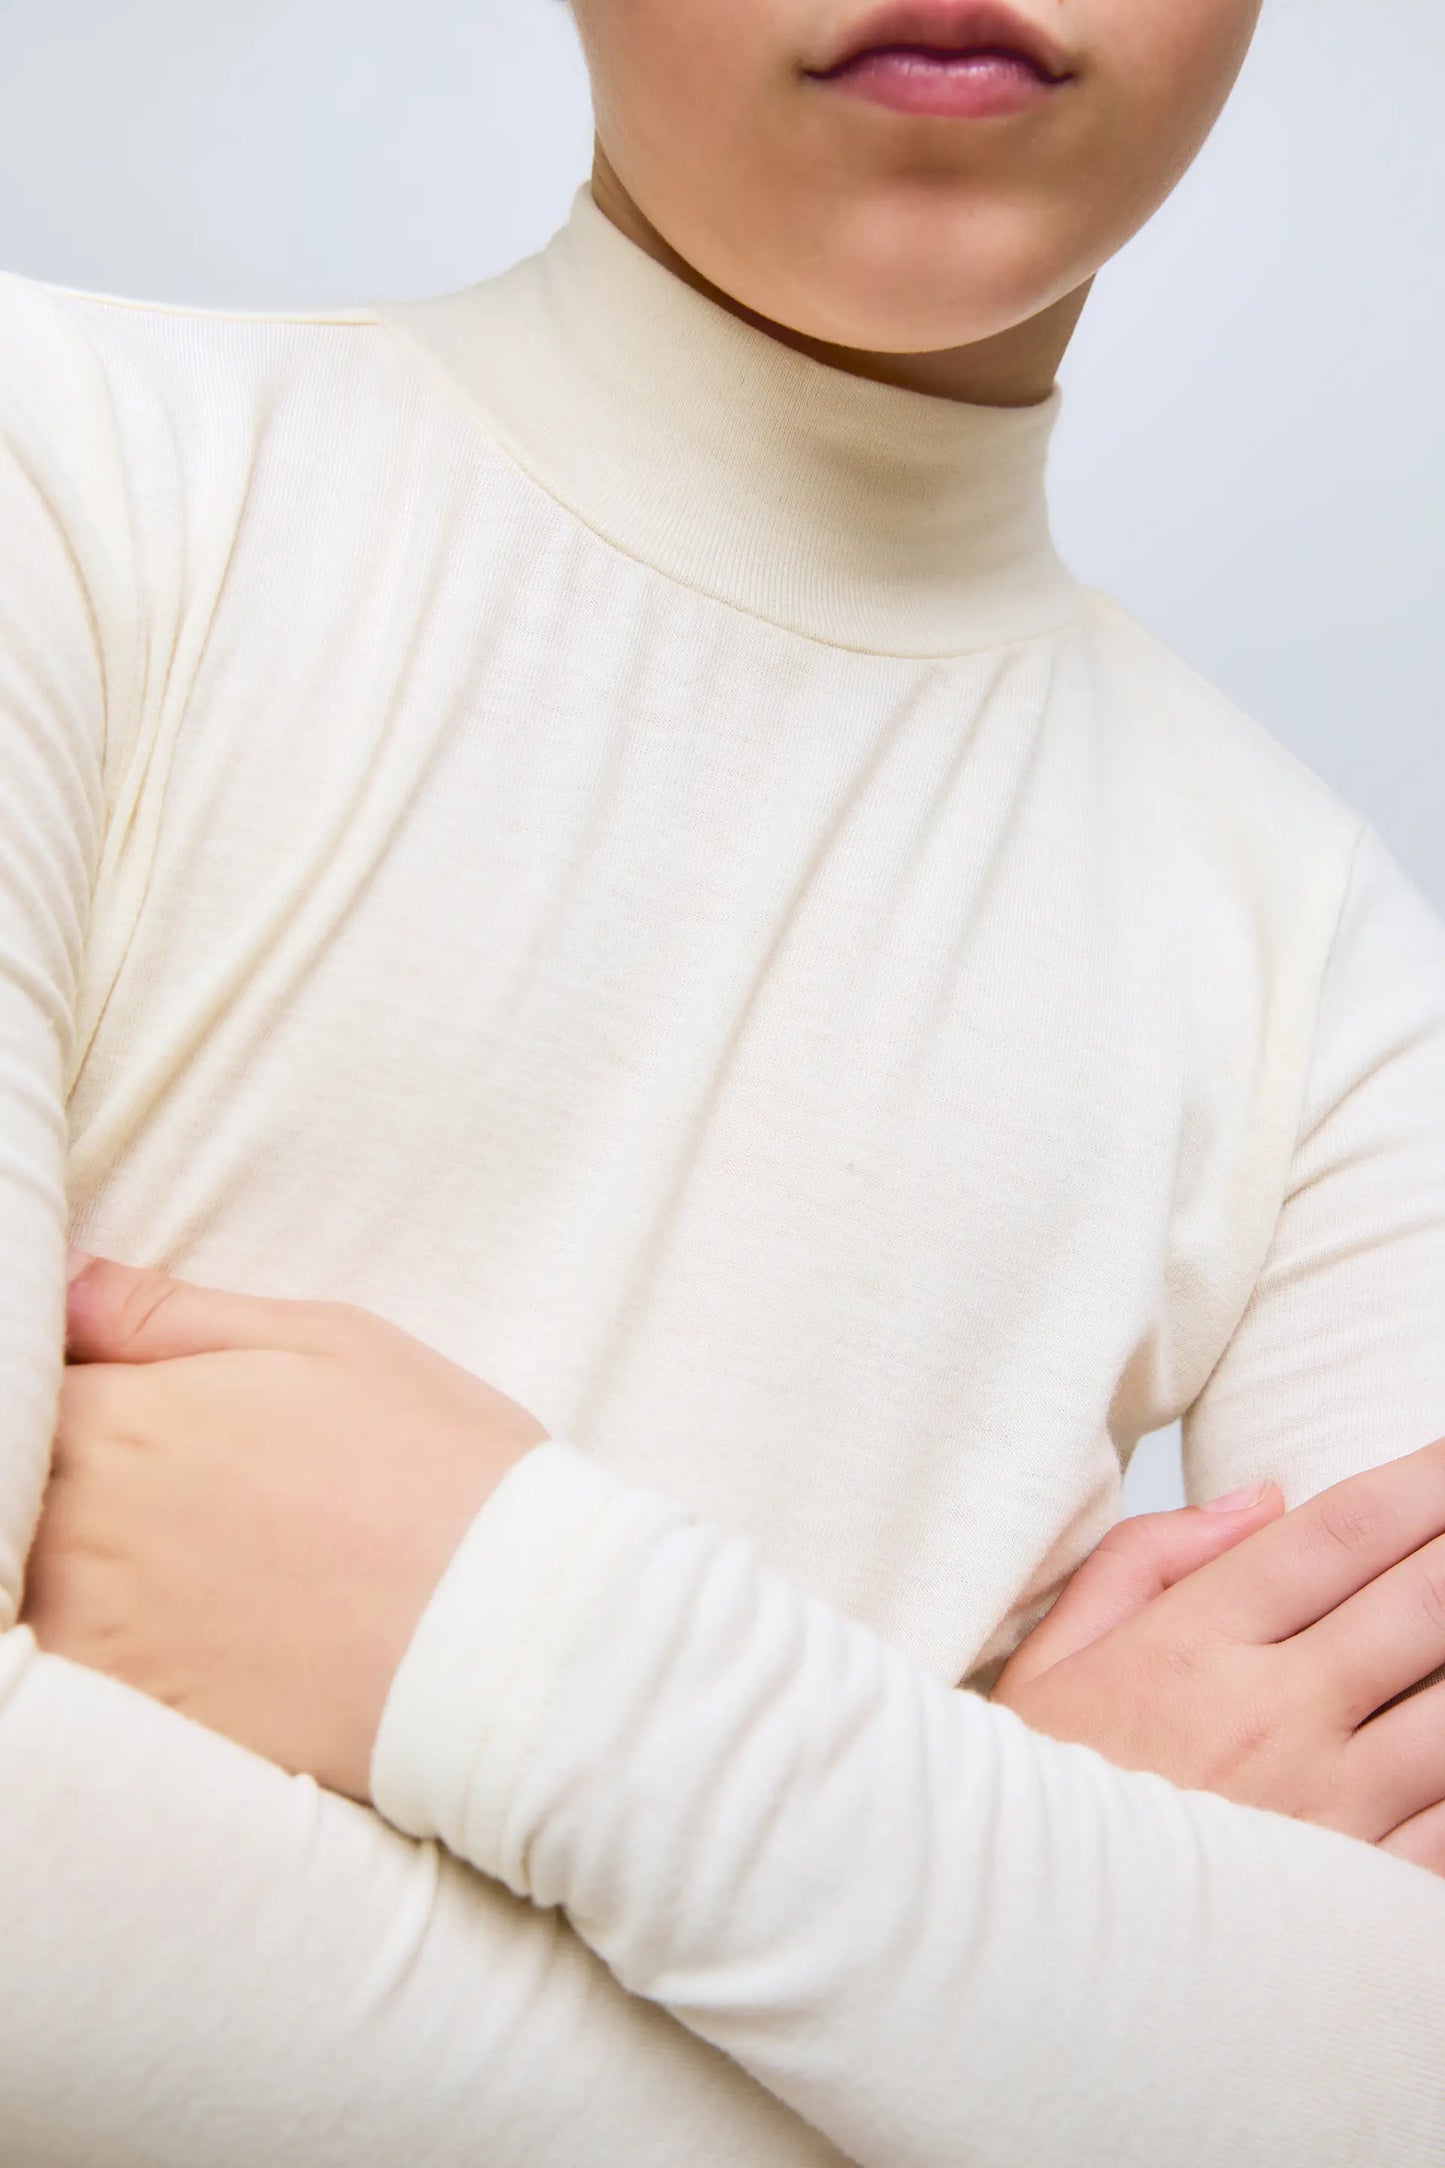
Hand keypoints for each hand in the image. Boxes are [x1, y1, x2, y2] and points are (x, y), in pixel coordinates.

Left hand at [21, 1253, 547, 1800]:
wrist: (513, 1632)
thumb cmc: (440, 1466)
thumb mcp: (327, 1342)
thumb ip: (173, 1317)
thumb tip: (68, 1283)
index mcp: (124, 1420)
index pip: (21, 1387)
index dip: (67, 1389)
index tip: (121, 1402)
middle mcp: (84, 1529)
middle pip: (20, 1491)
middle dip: (72, 1474)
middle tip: (185, 1487)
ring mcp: (98, 1637)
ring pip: (32, 1586)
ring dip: (80, 1564)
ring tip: (194, 1559)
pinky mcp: (134, 1723)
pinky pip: (68, 1682)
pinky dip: (99, 1652)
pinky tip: (192, 1633)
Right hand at [991, 1442, 1444, 1873]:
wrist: (1017, 1954)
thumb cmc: (1041, 1796)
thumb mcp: (1053, 1654)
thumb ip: (1148, 1556)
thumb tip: (1263, 1498)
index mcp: (1193, 1646)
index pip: (1338, 1535)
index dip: (1422, 1482)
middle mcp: (1271, 1720)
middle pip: (1424, 1604)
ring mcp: (1327, 1812)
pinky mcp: (1356, 1895)